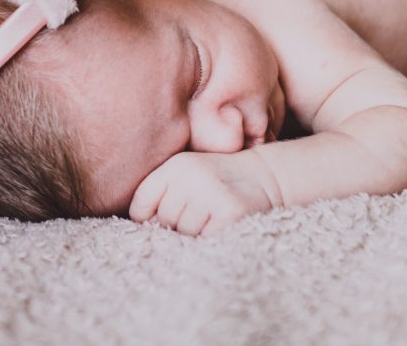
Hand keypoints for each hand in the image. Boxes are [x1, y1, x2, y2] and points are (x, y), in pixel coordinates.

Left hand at [128, 149, 282, 236]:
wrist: (265, 176)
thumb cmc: (218, 181)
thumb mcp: (186, 175)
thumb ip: (161, 194)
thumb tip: (141, 227)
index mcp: (175, 165)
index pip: (141, 203)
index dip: (147, 218)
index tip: (162, 219)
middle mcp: (190, 176)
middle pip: (163, 221)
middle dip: (177, 225)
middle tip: (200, 212)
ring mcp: (210, 194)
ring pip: (184, 233)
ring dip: (196, 232)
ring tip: (212, 215)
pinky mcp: (229, 212)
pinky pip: (205, 241)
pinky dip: (212, 238)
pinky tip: (223, 222)